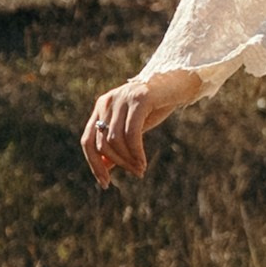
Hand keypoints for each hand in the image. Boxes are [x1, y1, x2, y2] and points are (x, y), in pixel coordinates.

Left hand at [82, 67, 203, 185]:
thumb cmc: (155, 107)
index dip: (94, 164)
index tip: (106, 183)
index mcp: (101, 107)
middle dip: (119, 163)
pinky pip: (131, 133)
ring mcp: (122, 98)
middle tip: (136, 172)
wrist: (177, 83)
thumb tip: (104, 169)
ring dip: (129, 160)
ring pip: (115, 140)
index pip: (88, 140)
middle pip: (102, 143)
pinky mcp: (139, 98)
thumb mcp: (132, 128)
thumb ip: (116, 144)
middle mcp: (107, 101)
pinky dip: (136, 152)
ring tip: (141, 168)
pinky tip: (143, 162)